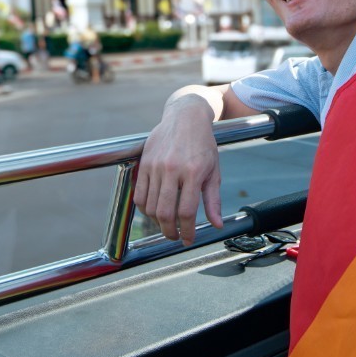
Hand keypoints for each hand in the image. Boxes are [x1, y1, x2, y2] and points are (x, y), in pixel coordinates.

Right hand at [133, 95, 223, 245]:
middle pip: (165, 212)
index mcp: (193, 172)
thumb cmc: (203, 144)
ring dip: (156, 222)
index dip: (187, 231)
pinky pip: (139, 194)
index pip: (186, 211)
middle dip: (169, 231)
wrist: (185, 117)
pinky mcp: (144, 162)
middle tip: (175, 237)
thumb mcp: (213, 171)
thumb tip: (217, 225)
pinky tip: (153, 211)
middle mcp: (172, 169)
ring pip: (150, 206)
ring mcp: (156, 166)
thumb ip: (213, 199)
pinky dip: (144, 208)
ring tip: (165, 224)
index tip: (188, 240)